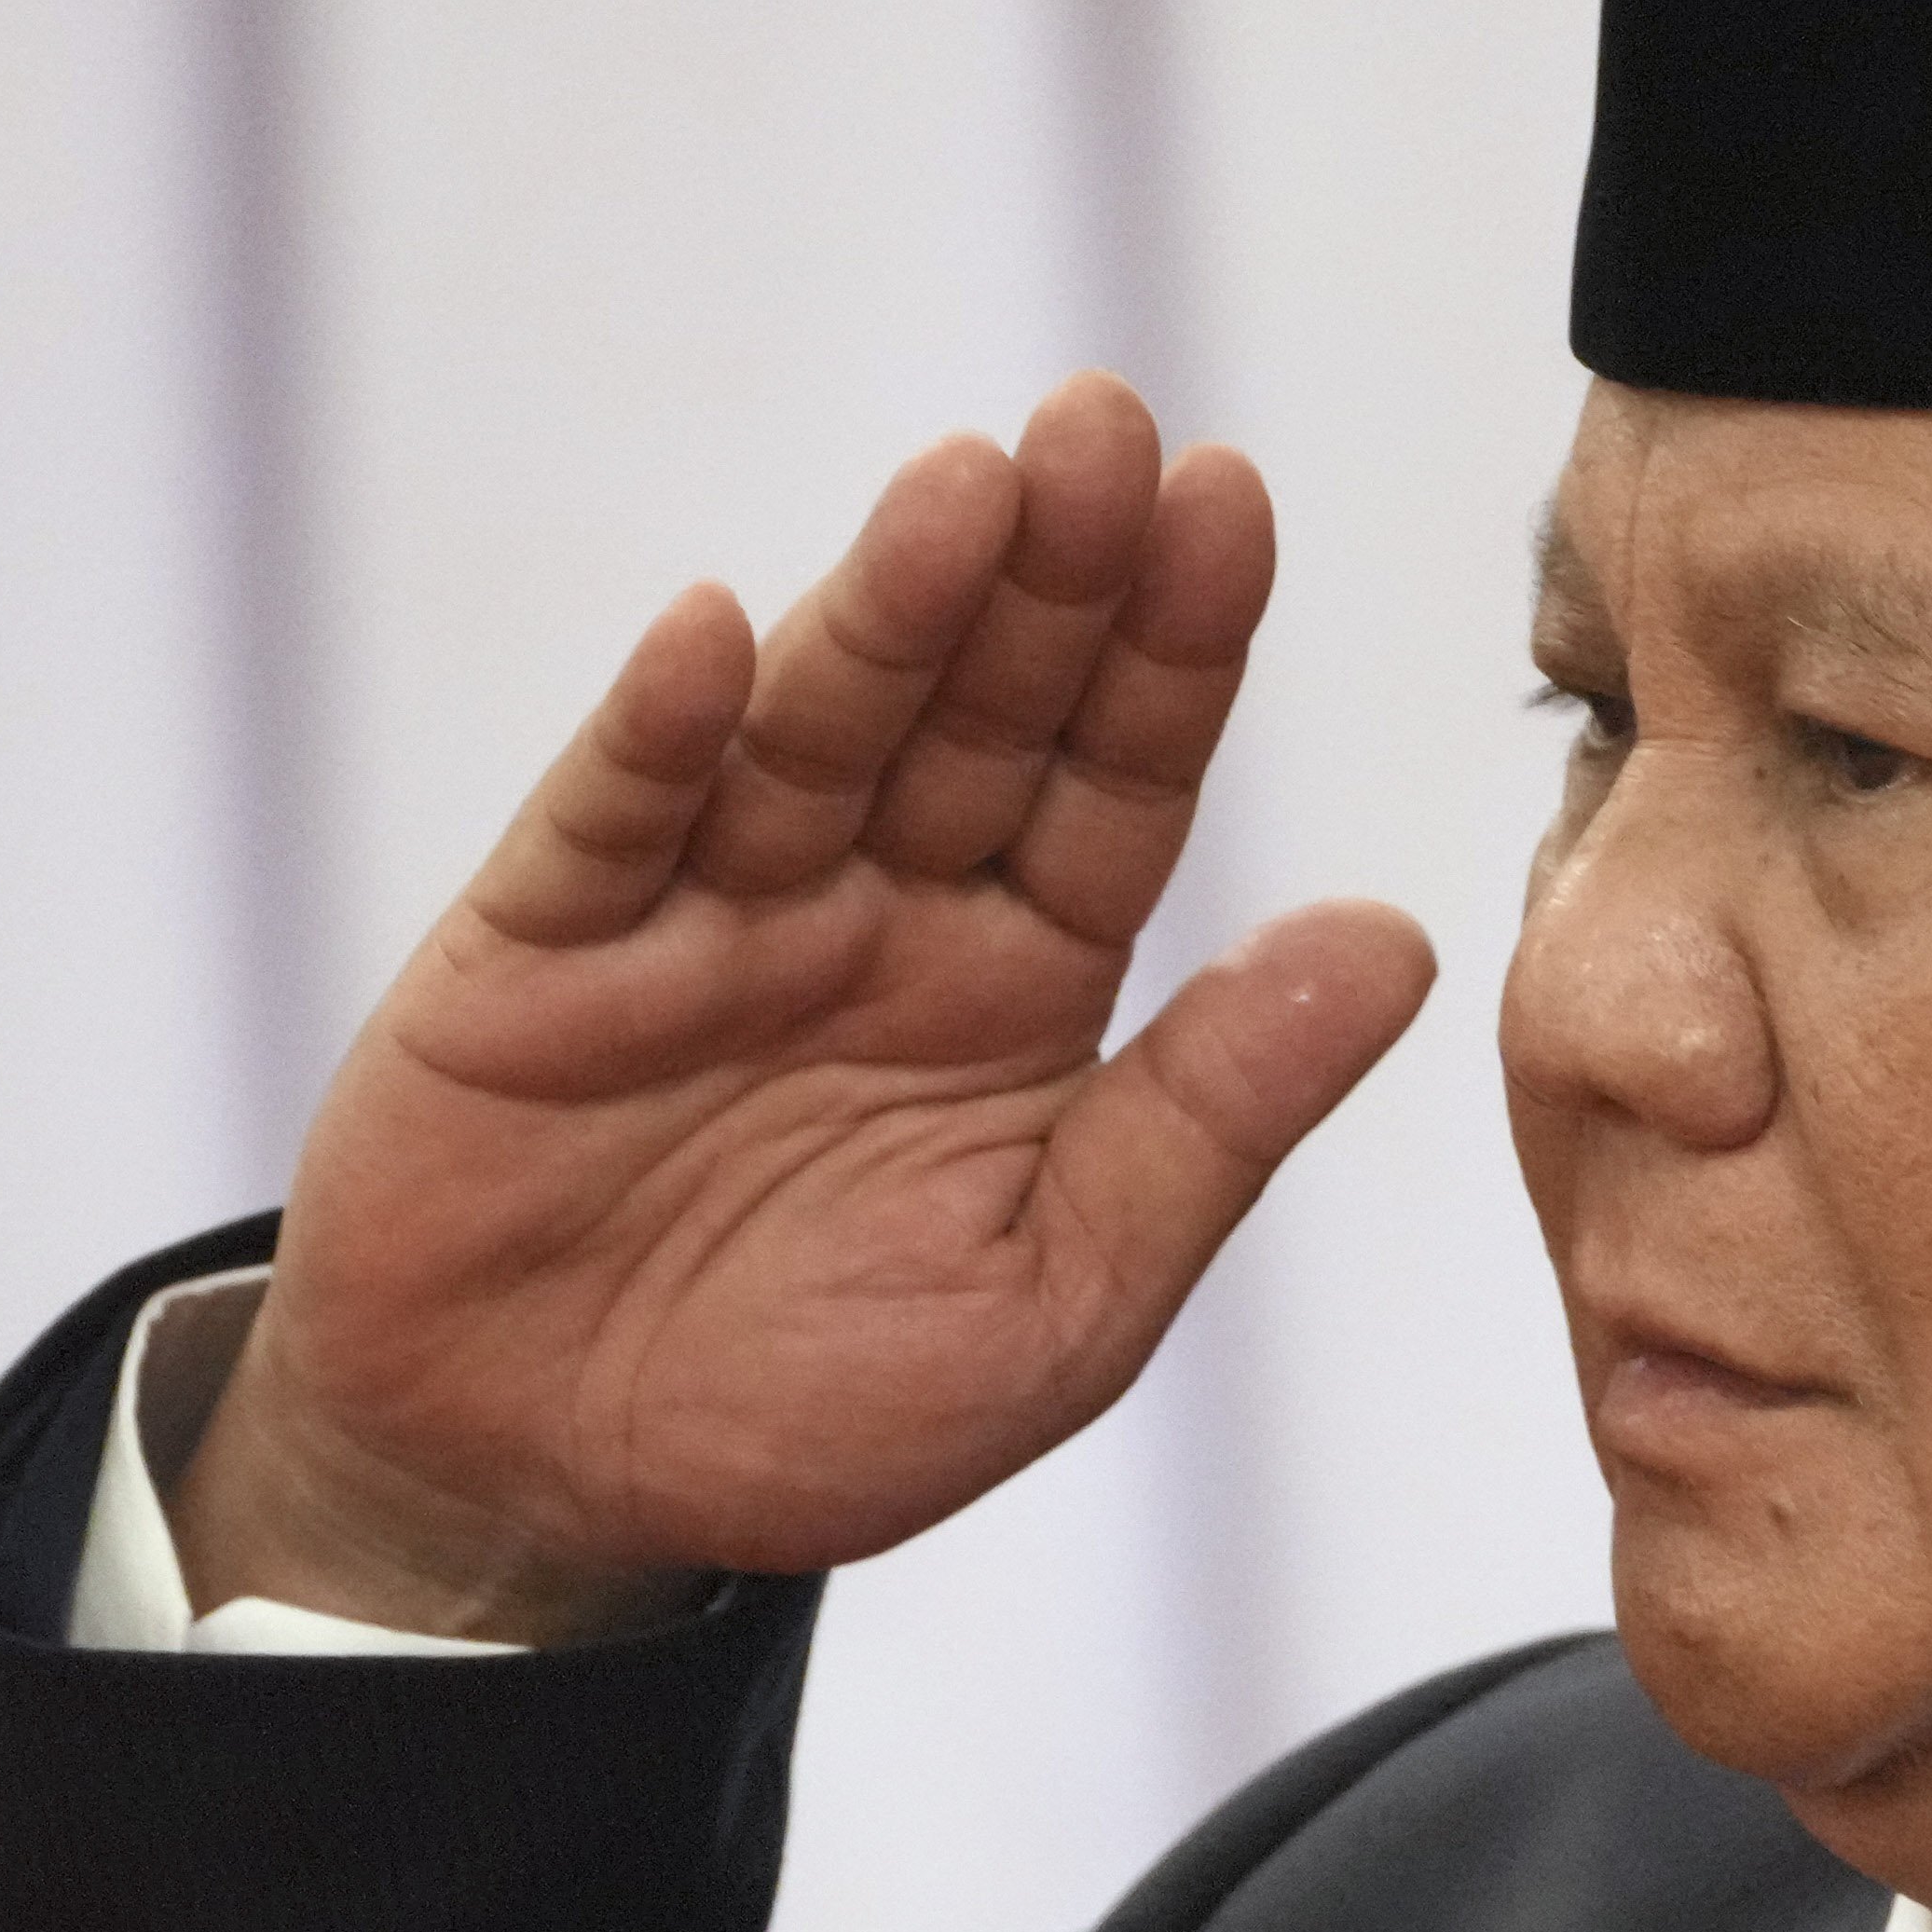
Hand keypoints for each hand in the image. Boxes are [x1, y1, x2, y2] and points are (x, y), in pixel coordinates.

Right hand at [174, 374, 1434, 1632]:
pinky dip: (660, 732)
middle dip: (1045, 573)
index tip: (1230, 500)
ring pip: (811, 733)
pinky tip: (718, 635)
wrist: (545, 1502)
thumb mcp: (1062, 1298)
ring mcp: (701, 918)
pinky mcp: (534, 957)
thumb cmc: (815, 1411)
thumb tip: (1396, 939)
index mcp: (1016, 982)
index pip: (1116, 783)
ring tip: (964, 489)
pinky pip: (608, 825)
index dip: (1170, 647)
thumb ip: (1212, 1117)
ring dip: (885, 611)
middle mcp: (872, 913)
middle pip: (977, 716)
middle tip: (1108, 429)